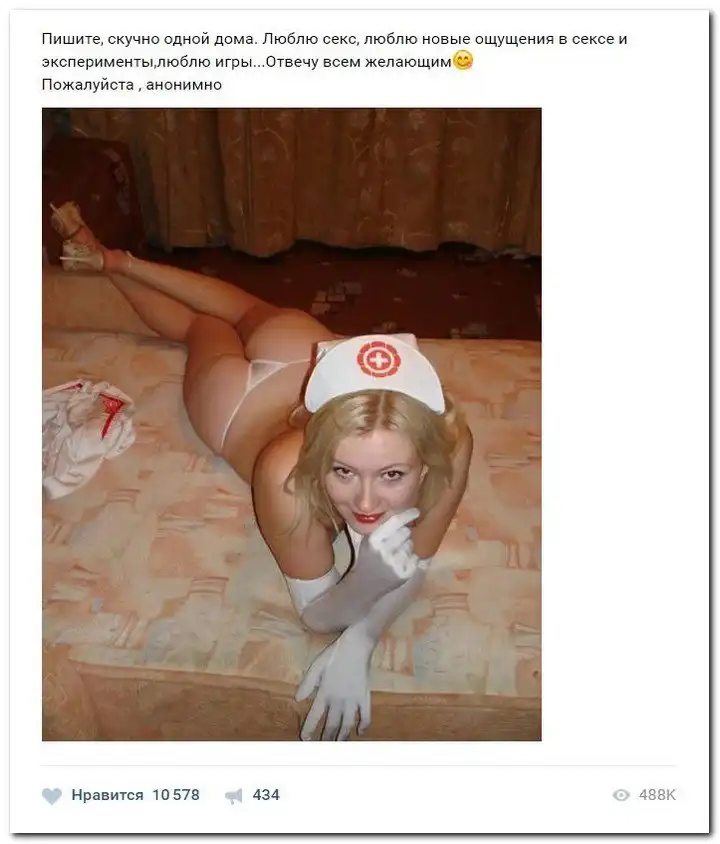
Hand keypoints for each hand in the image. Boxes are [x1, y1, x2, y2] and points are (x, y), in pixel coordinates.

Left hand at [295, 625, 373, 740]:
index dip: (309, 728)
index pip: (315, 715)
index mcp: (325, 692)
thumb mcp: (316, 665)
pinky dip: (364, 724)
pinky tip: (360, 732)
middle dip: (326, 738)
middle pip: (332, 724)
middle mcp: (339, 699)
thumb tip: (298, 699)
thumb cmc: (335, 654)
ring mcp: (354, 699)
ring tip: (338, 746)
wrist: (357, 645)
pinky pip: (366, 714)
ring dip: (342, 736)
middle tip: (322, 749)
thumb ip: (307, 683)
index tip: (305, 739)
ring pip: (347, 723)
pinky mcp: (365, 695)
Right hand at [365, 508, 419, 578]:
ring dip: (406, 546)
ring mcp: (396, 562)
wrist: (366, 585)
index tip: (416, 511)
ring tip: (395, 554)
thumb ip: (383, 529)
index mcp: (374, 539)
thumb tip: (404, 513)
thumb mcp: (369, 541)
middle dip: (403, 534)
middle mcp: (385, 550)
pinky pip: (415, 556)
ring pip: (411, 544)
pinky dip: (410, 558)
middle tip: (395, 542)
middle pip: (406, 532)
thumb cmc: (368, 559)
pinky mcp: (405, 573)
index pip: (395, 521)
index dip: (408, 514)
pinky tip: (400, 562)